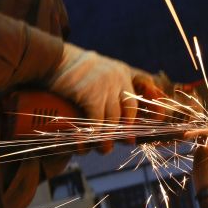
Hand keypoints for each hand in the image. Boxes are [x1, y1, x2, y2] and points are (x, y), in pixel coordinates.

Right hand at [46, 42, 163, 152]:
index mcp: (121, 72)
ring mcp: (106, 86)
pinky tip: (85, 144)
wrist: (51, 58)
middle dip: (128, 129)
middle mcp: (118, 78)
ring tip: (102, 148)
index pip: (145, 89)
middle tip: (126, 142)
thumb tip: (109, 113)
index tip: (156, 119)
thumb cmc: (70, 68)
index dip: (153, 106)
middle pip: (130, 110)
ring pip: (114, 121)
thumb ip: (106, 83)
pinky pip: (97, 122)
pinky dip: (92, 136)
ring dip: (107, 140)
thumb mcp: (96, 69)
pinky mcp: (91, 95)